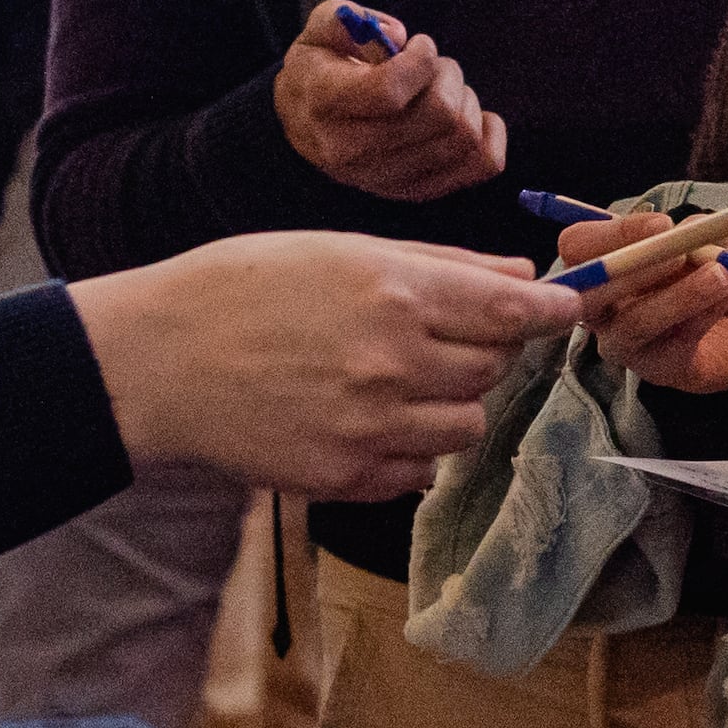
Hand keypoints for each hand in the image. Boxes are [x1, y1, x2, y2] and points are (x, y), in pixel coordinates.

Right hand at [75, 231, 577, 500]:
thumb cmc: (241, 287)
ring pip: (467, 428)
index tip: (570, 309)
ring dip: (451, 405)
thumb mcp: (340, 250)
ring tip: (400, 382)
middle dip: (484, 352)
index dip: (551, 314)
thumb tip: (522, 278)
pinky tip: (367, 420)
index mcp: (393, 294)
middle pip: (493, 371)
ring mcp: (371, 427)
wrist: (158, 361)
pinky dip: (411, 449)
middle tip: (441, 336)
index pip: (511, 314)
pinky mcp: (346, 477)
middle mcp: (393, 362)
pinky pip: (419, 472)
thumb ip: (440, 267)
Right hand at [272, 0, 507, 202]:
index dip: (420, 60)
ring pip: (464, 137)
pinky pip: (484, 164)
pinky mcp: (416, 190)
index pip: (390, 92)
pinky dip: (490, 132)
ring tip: (442, 90)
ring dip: (465, 100)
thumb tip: (397, 37)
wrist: (308, 125)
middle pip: (438, 115)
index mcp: (324, 105)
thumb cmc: (320, 70)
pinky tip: (469, 112)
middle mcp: (351, 151)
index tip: (419, 45)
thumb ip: (347, 18)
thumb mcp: (317, 29)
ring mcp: (387, 178)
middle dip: (448, 74)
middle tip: (433, 66)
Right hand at [567, 211, 727, 395]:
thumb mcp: (715, 241)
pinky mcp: (655, 368)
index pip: (580, 246)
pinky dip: (702, 316)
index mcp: (602, 263)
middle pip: (588, 292)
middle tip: (678, 253)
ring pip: (634, 323)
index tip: (663, 224)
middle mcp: (600, 305)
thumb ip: (702, 234)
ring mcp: (623, 341)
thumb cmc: (713, 272)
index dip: (615, 233)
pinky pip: (672, 344)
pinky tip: (727, 296)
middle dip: (632, 270)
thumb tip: (690, 232)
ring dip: (679, 297)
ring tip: (719, 276)